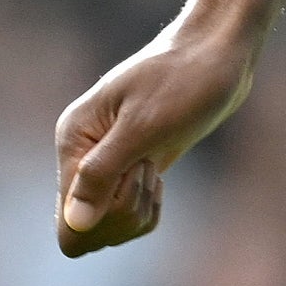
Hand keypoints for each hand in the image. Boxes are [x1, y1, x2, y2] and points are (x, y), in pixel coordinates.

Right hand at [55, 0, 262, 256]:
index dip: (103, 221)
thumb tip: (74, 224)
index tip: (132, 180)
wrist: (218, 54)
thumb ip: (102, 174)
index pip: (68, 222)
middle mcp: (82, 156)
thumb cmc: (184, 80)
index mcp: (73, 141)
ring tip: (156, 165)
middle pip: (88, 230)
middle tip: (149, 168)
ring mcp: (106, 163)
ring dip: (139, 207)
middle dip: (125, 212)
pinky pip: (131, 215)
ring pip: (111, 226)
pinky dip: (150, 207)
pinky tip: (161, 179)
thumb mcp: (144, 127)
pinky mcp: (131, 169)